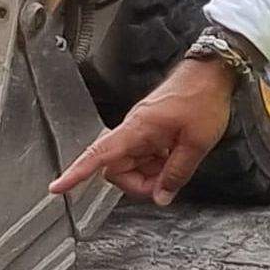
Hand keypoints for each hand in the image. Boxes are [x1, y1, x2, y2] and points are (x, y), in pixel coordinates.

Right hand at [50, 58, 237, 205]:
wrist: (212, 73)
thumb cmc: (202, 99)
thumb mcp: (196, 144)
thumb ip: (176, 174)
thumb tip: (161, 197)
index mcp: (137, 129)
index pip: (98, 155)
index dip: (76, 173)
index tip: (58, 187)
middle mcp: (134, 129)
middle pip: (118, 169)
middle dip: (139, 183)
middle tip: (166, 183)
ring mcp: (141, 129)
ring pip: (133, 164)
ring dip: (151, 173)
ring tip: (178, 162)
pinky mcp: (151, 129)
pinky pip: (145, 155)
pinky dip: (158, 163)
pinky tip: (177, 154)